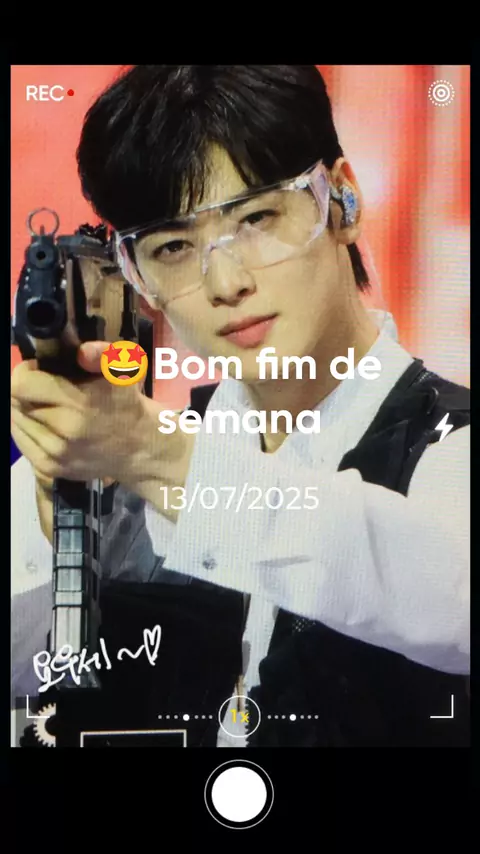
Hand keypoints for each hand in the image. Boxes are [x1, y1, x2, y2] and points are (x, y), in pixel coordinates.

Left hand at [11, 341, 148, 483]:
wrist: (138, 448)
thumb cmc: (126, 403)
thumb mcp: (122, 370)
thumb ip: (102, 355)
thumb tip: (82, 353)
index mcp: (80, 403)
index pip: (21, 384)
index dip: (26, 371)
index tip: (40, 370)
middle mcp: (63, 431)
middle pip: (16, 402)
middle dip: (27, 391)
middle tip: (46, 388)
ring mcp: (54, 453)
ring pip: (15, 421)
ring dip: (25, 409)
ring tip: (47, 406)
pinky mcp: (49, 468)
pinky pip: (20, 441)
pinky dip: (26, 428)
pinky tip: (44, 422)